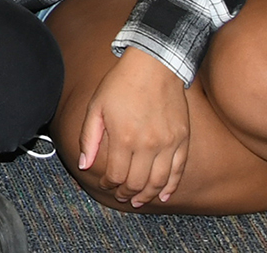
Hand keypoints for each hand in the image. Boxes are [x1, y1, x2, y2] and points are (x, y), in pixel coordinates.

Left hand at [74, 47, 189, 208]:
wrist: (154, 64)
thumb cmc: (121, 83)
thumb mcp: (96, 107)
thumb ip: (89, 138)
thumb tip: (84, 164)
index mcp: (123, 137)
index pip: (116, 175)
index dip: (109, 185)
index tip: (105, 186)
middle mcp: (147, 144)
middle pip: (137, 183)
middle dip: (126, 194)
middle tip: (121, 196)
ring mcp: (168, 143)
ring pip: (158, 182)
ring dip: (147, 196)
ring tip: (138, 201)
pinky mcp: (182, 139)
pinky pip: (178, 170)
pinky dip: (170, 186)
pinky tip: (163, 196)